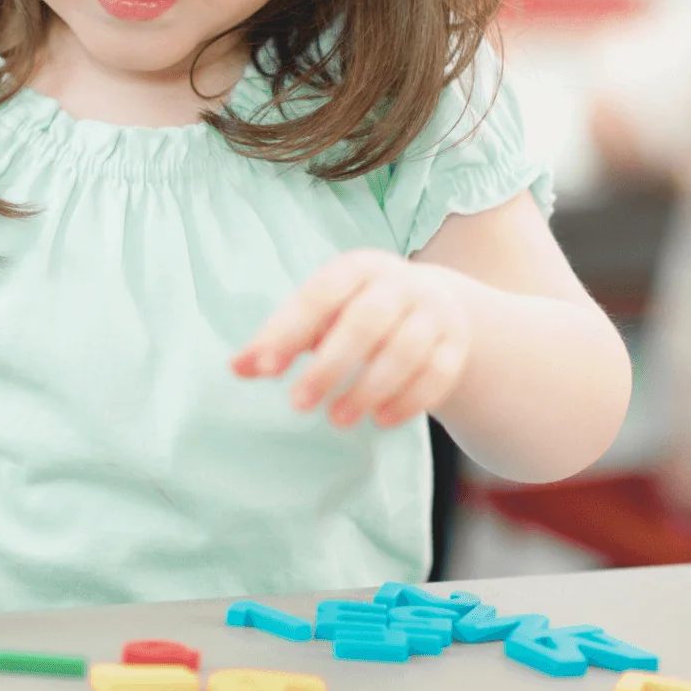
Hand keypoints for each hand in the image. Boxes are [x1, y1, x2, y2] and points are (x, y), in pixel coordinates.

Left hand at [232, 249, 476, 429]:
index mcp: (357, 269)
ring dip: (369, 389)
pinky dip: (409, 401)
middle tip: (299, 404)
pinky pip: (437, 375)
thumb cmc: (357, 311)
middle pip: (366, 322)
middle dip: (331, 366)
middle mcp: (399, 284)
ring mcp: (433, 313)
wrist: (434, 305)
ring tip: (337, 420)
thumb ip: (279, 340)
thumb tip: (236, 369)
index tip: (265, 369)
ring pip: (405, 351)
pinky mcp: (455, 346)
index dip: (290, 331)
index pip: (320, 296)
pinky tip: (380, 421)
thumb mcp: (320, 315)